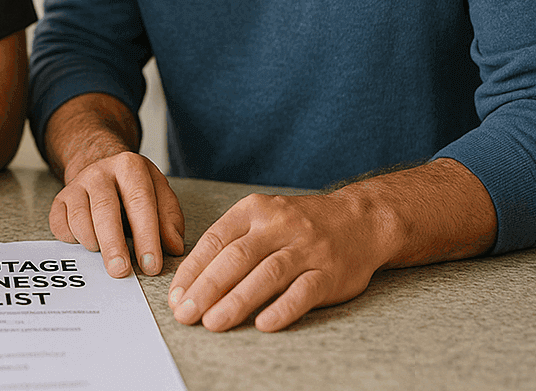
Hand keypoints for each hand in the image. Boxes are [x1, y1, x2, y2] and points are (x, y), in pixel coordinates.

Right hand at [50, 150, 184, 277]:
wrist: (103, 171)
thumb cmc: (134, 189)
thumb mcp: (160, 195)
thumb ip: (170, 220)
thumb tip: (174, 247)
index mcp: (130, 167)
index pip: (139, 202)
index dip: (146, 236)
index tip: (151, 265)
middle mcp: (100, 172)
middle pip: (105, 210)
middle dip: (113, 245)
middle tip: (121, 271)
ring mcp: (76, 185)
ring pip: (79, 218)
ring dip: (93, 243)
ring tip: (106, 254)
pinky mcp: (60, 200)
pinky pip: (61, 225)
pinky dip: (73, 240)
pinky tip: (87, 242)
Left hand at [167, 192, 382, 331]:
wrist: (359, 220)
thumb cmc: (299, 225)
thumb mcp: (262, 219)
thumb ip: (231, 244)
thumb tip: (192, 282)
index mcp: (255, 210)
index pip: (216, 240)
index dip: (192, 270)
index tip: (175, 296)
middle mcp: (280, 225)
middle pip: (236, 258)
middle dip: (206, 289)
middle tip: (186, 314)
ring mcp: (306, 248)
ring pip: (266, 274)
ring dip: (236, 301)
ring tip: (213, 323)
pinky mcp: (330, 272)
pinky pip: (304, 291)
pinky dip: (282, 308)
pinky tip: (264, 324)